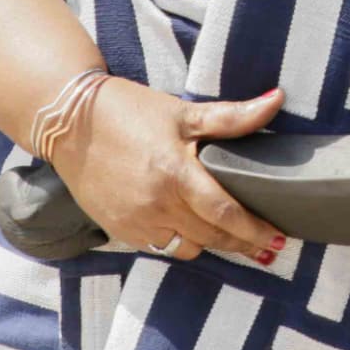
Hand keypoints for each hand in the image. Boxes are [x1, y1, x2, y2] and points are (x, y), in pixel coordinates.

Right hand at [54, 81, 287, 263]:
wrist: (71, 124)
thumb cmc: (131, 111)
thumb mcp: (183, 112)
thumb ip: (233, 117)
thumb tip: (276, 99)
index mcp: (176, 175)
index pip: (226, 214)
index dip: (255, 231)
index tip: (278, 239)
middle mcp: (157, 205)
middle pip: (212, 237)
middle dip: (243, 245)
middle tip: (268, 249)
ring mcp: (136, 222)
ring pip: (187, 248)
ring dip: (211, 245)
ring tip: (231, 239)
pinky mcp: (120, 230)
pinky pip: (160, 248)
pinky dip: (180, 242)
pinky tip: (192, 233)